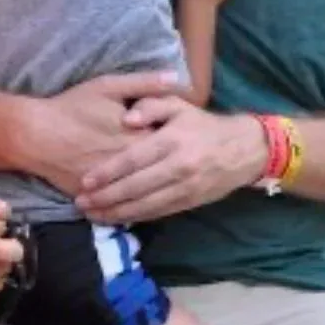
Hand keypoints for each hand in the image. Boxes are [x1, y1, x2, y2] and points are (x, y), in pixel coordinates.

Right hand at [18, 70, 191, 198]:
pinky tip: (140, 210)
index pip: (170, 147)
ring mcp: (112, 184)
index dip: (181, 148)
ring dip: (155, 196)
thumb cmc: (73, 106)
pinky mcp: (97, 198)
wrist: (36, 133)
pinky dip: (130, 210)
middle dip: (172, 176)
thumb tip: (176, 79)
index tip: (190, 148)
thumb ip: (144, 84)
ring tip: (165, 195)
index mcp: (137, 137)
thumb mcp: (108, 86)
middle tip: (184, 175)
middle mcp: (128, 164)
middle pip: (160, 175)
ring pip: (141, 195)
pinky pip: (118, 207)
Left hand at [74, 99, 267, 223]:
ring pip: (145, 205)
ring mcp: (184, 188)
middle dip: (106, 198)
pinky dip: (137, 218)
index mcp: (171, 140)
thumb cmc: (202, 124)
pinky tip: (118, 219)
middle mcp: (177, 167)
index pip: (133, 159)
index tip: (85, 181)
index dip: (108, 172)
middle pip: (135, 187)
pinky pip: (159, 213)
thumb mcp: (179, 104)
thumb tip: (127, 118)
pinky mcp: (189, 203)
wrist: (243, 149)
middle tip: (81, 203)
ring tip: (93, 215)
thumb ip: (150, 105)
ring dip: (117, 213)